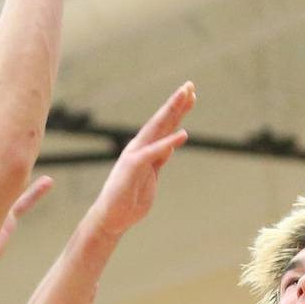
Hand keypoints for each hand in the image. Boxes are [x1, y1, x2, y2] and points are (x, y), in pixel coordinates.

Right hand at [86, 82, 193, 237]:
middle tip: (190, 85)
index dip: (178, 109)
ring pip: (157, 129)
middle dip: (176, 102)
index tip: (191, 95)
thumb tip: (170, 145)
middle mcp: (140, 147)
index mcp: (146, 149)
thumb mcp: (152, 175)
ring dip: (172, 111)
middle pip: (162, 121)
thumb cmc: (130, 199)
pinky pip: (154, 153)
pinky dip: (168, 143)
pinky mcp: (133, 167)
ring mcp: (136, 155)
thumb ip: (159, 159)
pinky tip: (183, 134)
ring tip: (185, 96)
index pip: (165, 126)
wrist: (112, 218)